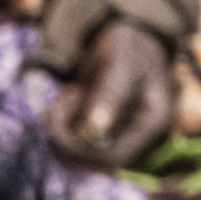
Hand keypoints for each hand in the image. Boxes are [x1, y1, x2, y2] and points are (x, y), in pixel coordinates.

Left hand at [52, 16, 178, 166]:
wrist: (126, 38)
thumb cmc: (130, 45)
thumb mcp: (121, 62)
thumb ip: (110, 94)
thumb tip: (94, 129)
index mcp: (151, 122)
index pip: (115, 155)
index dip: (82, 147)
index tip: (56, 119)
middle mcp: (137, 134)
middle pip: (98, 161)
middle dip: (68, 140)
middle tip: (49, 113)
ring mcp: (120, 134)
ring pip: (84, 154)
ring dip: (63, 133)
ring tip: (61, 100)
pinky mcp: (103, 130)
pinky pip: (78, 141)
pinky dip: (63, 125)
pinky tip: (63, 101)